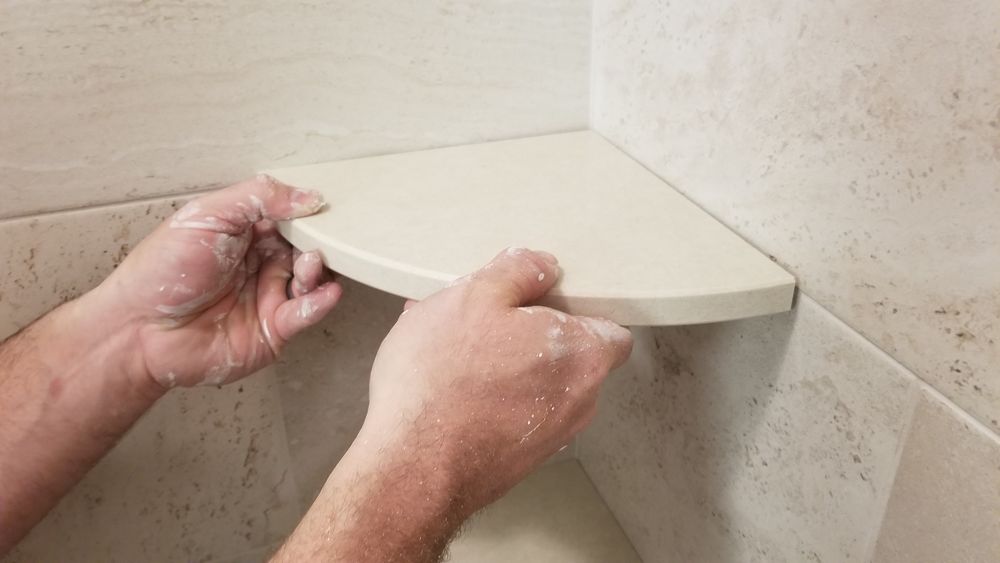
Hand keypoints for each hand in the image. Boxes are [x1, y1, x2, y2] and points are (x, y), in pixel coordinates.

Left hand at [83, 175, 341, 388]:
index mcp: (245, 235)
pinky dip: (320, 303)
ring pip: (311, 282)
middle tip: (313, 241)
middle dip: (316, 244)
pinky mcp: (272, 331)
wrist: (138, 330)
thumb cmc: (161, 273)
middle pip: (305, 250)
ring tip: (308, 264)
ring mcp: (267, 298)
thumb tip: (308, 197)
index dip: (305, 215)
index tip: (318, 209)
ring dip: (318, 271)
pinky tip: (324, 292)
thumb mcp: (208, 215)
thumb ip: (259, 198)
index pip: (289, 219)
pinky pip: (305, 315)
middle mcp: (259, 265)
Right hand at [272, 248, 632, 562]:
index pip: (610, 327)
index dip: (576, 308)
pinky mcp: (519, 460)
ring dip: (506, 365)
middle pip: (571, 355)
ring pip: (538, 384)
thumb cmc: (443, 381)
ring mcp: (551, 437)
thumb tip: (543, 266)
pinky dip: (491, 398)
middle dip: (531, 334)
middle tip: (484, 319)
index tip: (538, 298)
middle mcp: (580, 401)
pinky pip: (514, 413)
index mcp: (584, 355)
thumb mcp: (473, 297)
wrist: (410, 469)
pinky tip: (447, 388)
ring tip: (454, 353)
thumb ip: (517, 272)